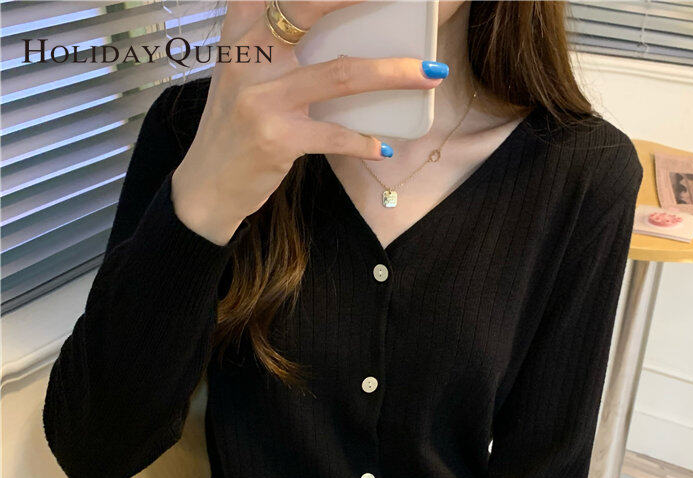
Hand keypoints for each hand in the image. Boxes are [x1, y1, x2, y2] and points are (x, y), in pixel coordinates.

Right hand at [171, 0, 447, 244]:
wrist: (205, 186)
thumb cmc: (234, 127)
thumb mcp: (245, 74)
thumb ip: (276, 45)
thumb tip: (343, 35)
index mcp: (241, 29)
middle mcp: (248, 55)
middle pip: (310, 8)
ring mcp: (262, 98)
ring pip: (341, 74)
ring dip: (393, 74)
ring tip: (430, 75)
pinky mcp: (277, 138)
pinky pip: (335, 135)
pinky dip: (364, 142)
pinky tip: (382, 148)